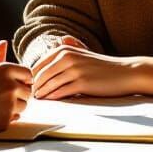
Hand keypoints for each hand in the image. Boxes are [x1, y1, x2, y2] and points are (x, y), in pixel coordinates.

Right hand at [0, 61, 31, 134]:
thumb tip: (11, 70)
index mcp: (5, 69)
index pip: (28, 73)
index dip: (23, 79)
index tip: (19, 82)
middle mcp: (11, 86)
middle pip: (28, 91)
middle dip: (20, 93)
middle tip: (7, 95)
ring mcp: (10, 105)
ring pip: (23, 106)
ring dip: (14, 105)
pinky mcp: (6, 121)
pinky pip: (14, 118)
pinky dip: (7, 116)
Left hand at [31, 38, 152, 99]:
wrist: (124, 72)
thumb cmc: (101, 67)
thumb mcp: (81, 55)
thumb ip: (65, 55)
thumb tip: (47, 63)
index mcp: (64, 49)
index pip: (39, 64)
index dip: (32, 77)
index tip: (28, 87)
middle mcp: (67, 57)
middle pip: (41, 74)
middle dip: (33, 86)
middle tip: (28, 96)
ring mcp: (74, 69)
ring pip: (49, 83)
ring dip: (41, 93)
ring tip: (36, 101)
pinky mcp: (82, 82)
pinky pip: (61, 92)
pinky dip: (53, 97)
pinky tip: (49, 101)